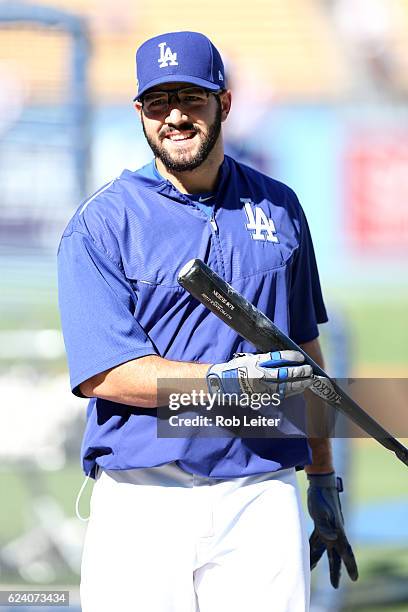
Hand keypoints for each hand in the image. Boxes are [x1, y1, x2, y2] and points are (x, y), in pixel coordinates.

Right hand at [207, 350, 312, 398]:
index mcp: (255, 364)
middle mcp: (258, 377)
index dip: (291, 358)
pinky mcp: (261, 398)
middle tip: (309, 370)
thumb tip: (286, 358)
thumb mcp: (249, 359)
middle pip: (284, 375)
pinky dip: (291, 391)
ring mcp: (260, 390)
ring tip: (308, 380)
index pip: (277, 360)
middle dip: (299, 373)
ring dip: (298, 384)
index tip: (301, 356)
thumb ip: (266, 359)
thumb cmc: (236, 369)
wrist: (221, 385)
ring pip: (284, 387)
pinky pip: (279, 395)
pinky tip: (298, 388)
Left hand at [307, 472, 357, 587]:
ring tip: (310, 569)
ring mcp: (327, 528)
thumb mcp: (321, 512)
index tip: (354, 578)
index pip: (346, 552)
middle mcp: (334, 532)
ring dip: (318, 559)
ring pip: (323, 548)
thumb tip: (332, 539)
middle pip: (335, 555)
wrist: (320, 484)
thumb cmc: (321, 497)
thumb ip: (325, 527)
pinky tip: (307, 553)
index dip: (350, 565)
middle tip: (335, 585)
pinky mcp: (319, 524)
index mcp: (338, 531)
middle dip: (335, 570)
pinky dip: (312, 547)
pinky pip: (316, 539)